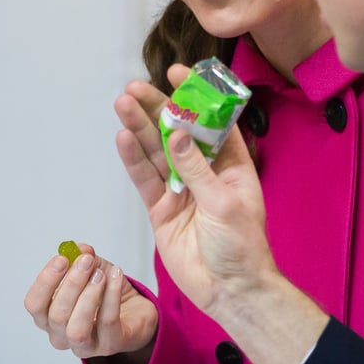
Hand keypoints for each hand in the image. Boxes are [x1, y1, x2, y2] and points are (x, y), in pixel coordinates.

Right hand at [23, 244, 157, 360]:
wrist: (135, 312)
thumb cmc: (105, 294)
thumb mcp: (92, 270)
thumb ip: (82, 258)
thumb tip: (78, 249)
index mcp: (49, 317)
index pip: (34, 304)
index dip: (45, 281)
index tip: (61, 259)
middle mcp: (61, 335)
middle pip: (56, 314)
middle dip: (72, 283)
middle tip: (87, 261)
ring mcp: (85, 345)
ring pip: (77, 328)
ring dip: (88, 297)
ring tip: (101, 274)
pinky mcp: (111, 345)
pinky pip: (107, 322)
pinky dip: (111, 296)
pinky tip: (116, 276)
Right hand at [114, 70, 275, 319]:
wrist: (229, 291)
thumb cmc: (242, 248)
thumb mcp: (225, 204)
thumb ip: (198, 170)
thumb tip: (176, 133)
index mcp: (232, 165)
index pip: (212, 122)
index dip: (195, 97)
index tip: (178, 72)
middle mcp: (205, 172)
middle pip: (177, 133)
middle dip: (157, 108)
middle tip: (135, 87)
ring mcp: (180, 190)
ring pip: (156, 152)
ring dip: (139, 128)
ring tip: (122, 103)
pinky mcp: (161, 210)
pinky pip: (145, 180)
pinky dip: (132, 160)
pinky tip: (121, 138)